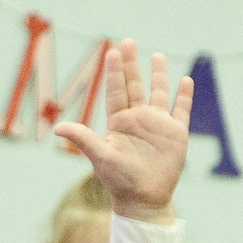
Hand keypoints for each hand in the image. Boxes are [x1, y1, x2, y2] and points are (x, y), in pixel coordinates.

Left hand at [53, 40, 189, 223]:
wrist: (143, 200)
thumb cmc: (119, 181)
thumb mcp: (100, 157)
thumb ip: (83, 139)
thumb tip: (57, 127)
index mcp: (119, 122)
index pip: (116, 90)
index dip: (115, 71)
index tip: (113, 51)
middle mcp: (138, 119)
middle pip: (134, 85)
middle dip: (131, 65)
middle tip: (128, 42)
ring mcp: (157, 125)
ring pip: (158, 93)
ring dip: (158, 75)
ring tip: (156, 55)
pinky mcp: (175, 134)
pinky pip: (181, 110)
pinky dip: (183, 96)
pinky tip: (185, 80)